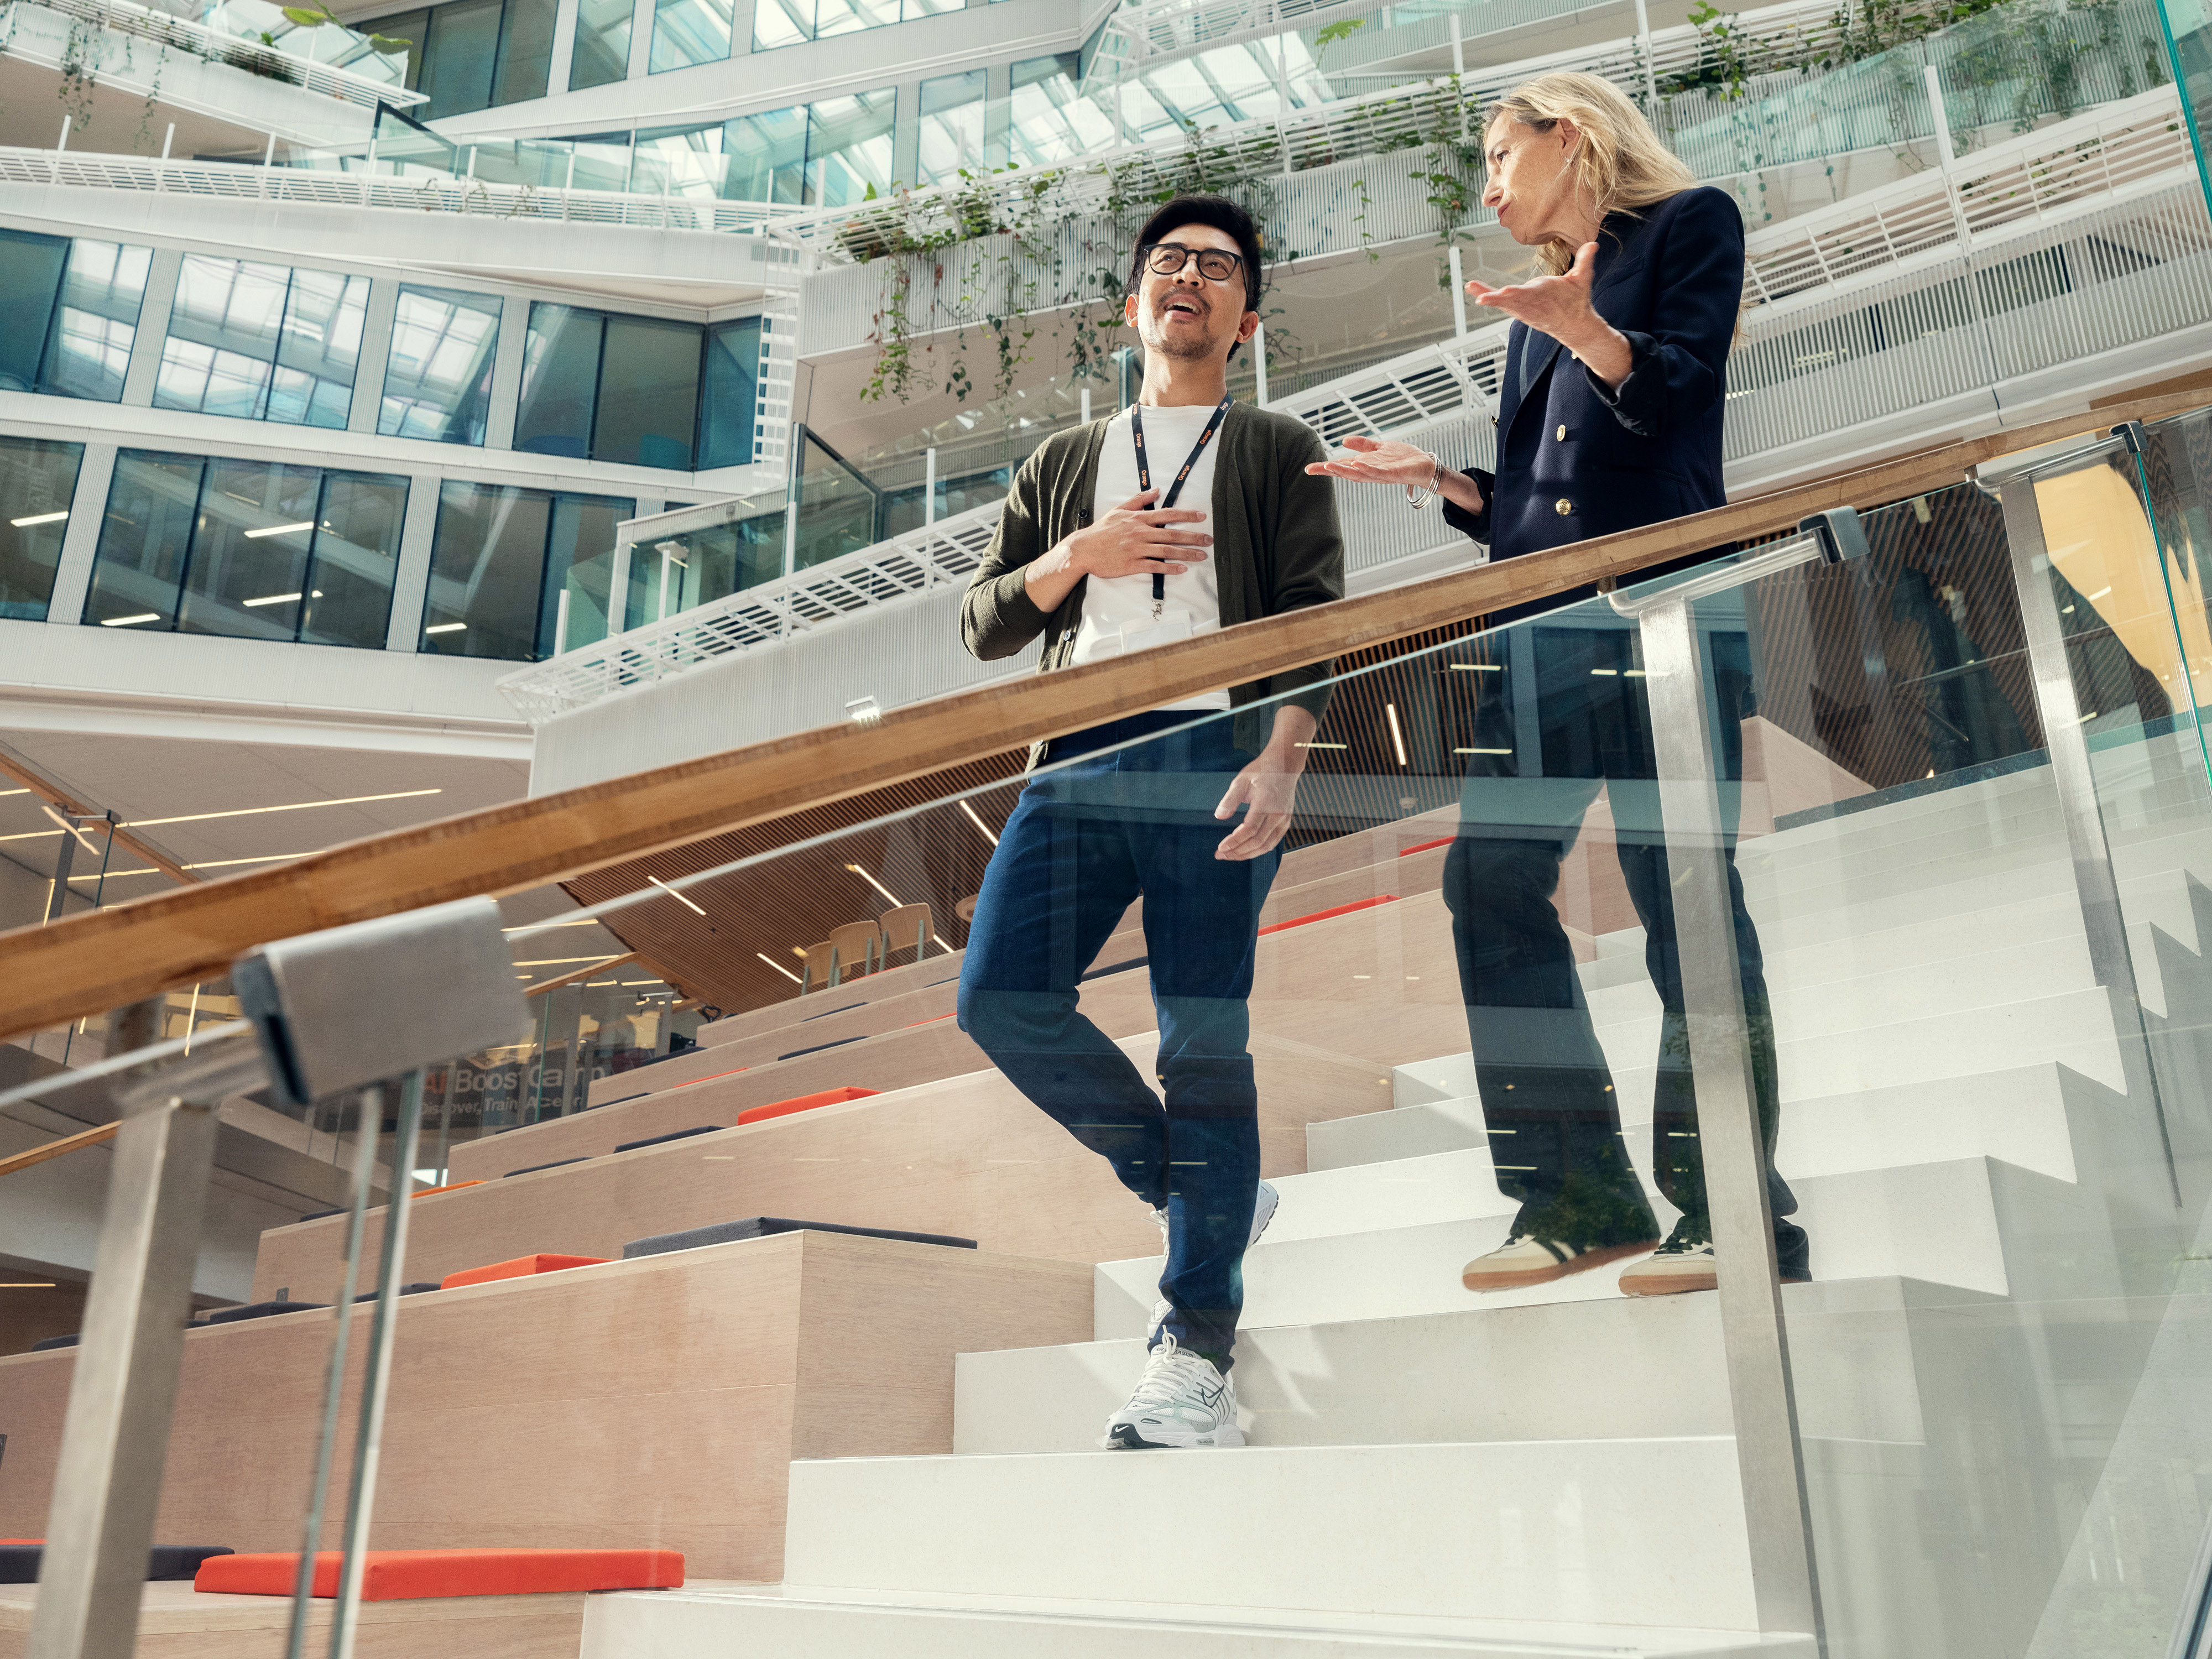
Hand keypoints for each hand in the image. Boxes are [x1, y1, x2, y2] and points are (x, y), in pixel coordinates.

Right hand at [1069, 489, 1210, 580]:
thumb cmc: (1101, 530)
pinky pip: (1154, 566)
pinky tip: (1181, 569)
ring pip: (1167, 551)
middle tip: (1209, 540)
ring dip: (1186, 553)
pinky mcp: (1131, 564)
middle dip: (1193, 537)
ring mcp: (1136, 549)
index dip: (1187, 515)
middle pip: (1172, 533)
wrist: (1083, 549)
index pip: (1168, 514)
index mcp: (1139, 518)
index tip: (1202, 517)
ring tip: (1201, 556)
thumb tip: (1156, 490)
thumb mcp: (1119, 510)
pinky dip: (1169, 568)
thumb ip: (1139, 500)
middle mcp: (1140, 532)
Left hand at [1214, 707, 1315, 860]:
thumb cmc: (1261, 771)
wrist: (1285, 764)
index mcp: (1266, 803)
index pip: (1249, 830)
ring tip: (1231, 855)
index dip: (1234, 841)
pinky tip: (1246, 851)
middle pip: (1257, 842)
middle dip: (1238, 852)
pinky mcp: (1286, 822)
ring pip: (1266, 846)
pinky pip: (1273, 842)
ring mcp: (1284, 819)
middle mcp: (1278, 814)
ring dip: (1247, 854)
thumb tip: (1219, 816)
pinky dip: (1258, 850)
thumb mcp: (1241, 781)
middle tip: (1221, 855)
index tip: (1220, 848)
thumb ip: (1230, 799)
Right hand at [1306, 436, 1484, 513]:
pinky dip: (1367, 469)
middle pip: (1346, 473)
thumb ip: (1363, 445)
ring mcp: (1381, 474)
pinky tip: (1357, 464)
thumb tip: (1343, 441)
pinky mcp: (1393, 474)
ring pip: (1359, 474)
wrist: (1426, 466)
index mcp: (1365, 466)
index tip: (1308, 468)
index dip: (1325, 468)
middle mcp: (1370, 473)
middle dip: (1328, 471)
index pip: (1342, 467)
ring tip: (1328, 466)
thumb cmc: (1404, 459)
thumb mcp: (1380, 448)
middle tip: (1311, 469)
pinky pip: (1378, 473)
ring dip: (1343, 471)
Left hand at [1466, 242, 1631, 386]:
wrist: (1574, 326)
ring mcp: (1524, 310)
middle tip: (1481, 298)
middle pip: (1512, 300)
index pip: (1531, 293)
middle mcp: (1532, 303)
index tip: (1505, 293)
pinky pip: (1502, 305)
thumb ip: (1585, 261)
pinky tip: (1476, 294)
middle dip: (1497, 299)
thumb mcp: (1583, 280)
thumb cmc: (1577, 301)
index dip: (1518, 294)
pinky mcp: (1519, 312)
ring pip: (1503, 303)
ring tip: (1471, 287)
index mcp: (1546, 293)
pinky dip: (1489, 298)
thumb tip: (1593, 244)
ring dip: (1486, 295)